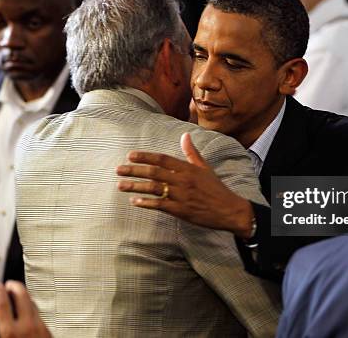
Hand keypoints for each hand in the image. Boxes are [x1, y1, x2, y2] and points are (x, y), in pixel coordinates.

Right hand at [0, 281, 50, 337]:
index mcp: (11, 332)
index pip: (3, 305)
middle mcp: (27, 326)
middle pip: (22, 296)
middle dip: (15, 286)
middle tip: (9, 283)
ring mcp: (40, 326)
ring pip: (33, 303)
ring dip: (24, 296)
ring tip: (17, 294)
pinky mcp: (48, 329)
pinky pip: (39, 313)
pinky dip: (32, 307)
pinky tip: (29, 309)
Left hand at [117, 133, 254, 238]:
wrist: (229, 210)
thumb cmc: (216, 189)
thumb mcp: (205, 168)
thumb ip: (192, 153)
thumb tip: (185, 135)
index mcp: (188, 168)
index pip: (162, 159)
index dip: (145, 156)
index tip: (130, 155)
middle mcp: (183, 180)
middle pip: (154, 172)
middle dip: (134, 170)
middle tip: (119, 170)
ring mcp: (181, 196)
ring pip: (153, 188)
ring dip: (135, 186)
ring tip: (121, 185)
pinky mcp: (181, 210)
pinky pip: (160, 205)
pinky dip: (146, 203)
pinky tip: (135, 202)